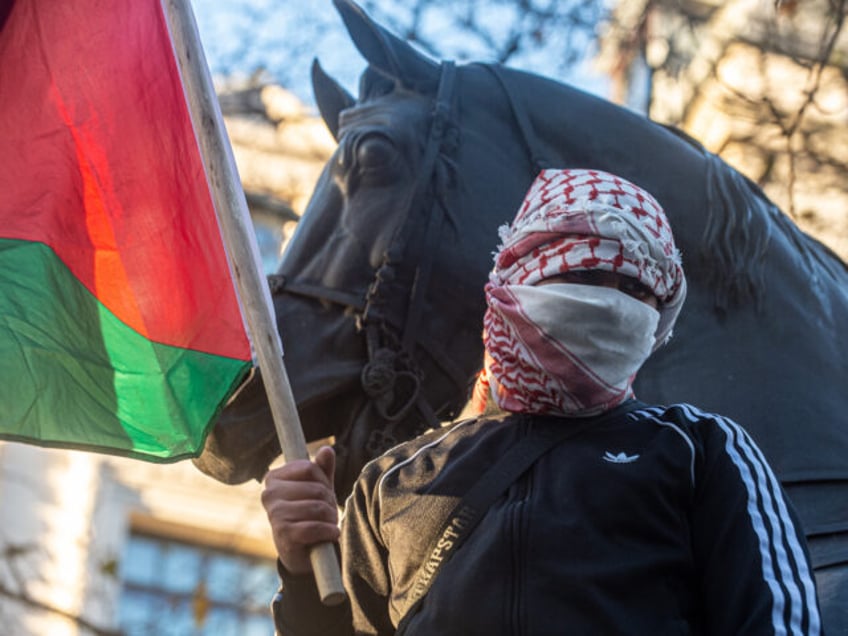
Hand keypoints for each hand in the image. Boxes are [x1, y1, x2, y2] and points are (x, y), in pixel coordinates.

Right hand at [261, 446, 339, 574]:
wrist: (304, 553)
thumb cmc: (310, 514)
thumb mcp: (317, 488)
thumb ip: (322, 468)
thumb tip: (327, 450)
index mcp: (273, 478)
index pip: (310, 468)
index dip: (324, 481)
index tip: (322, 493)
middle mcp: (269, 494)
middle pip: (316, 488)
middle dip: (330, 502)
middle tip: (328, 513)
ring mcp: (274, 514)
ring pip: (318, 507)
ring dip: (331, 518)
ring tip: (328, 524)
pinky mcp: (283, 535)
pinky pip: (315, 527)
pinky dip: (330, 532)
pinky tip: (330, 535)